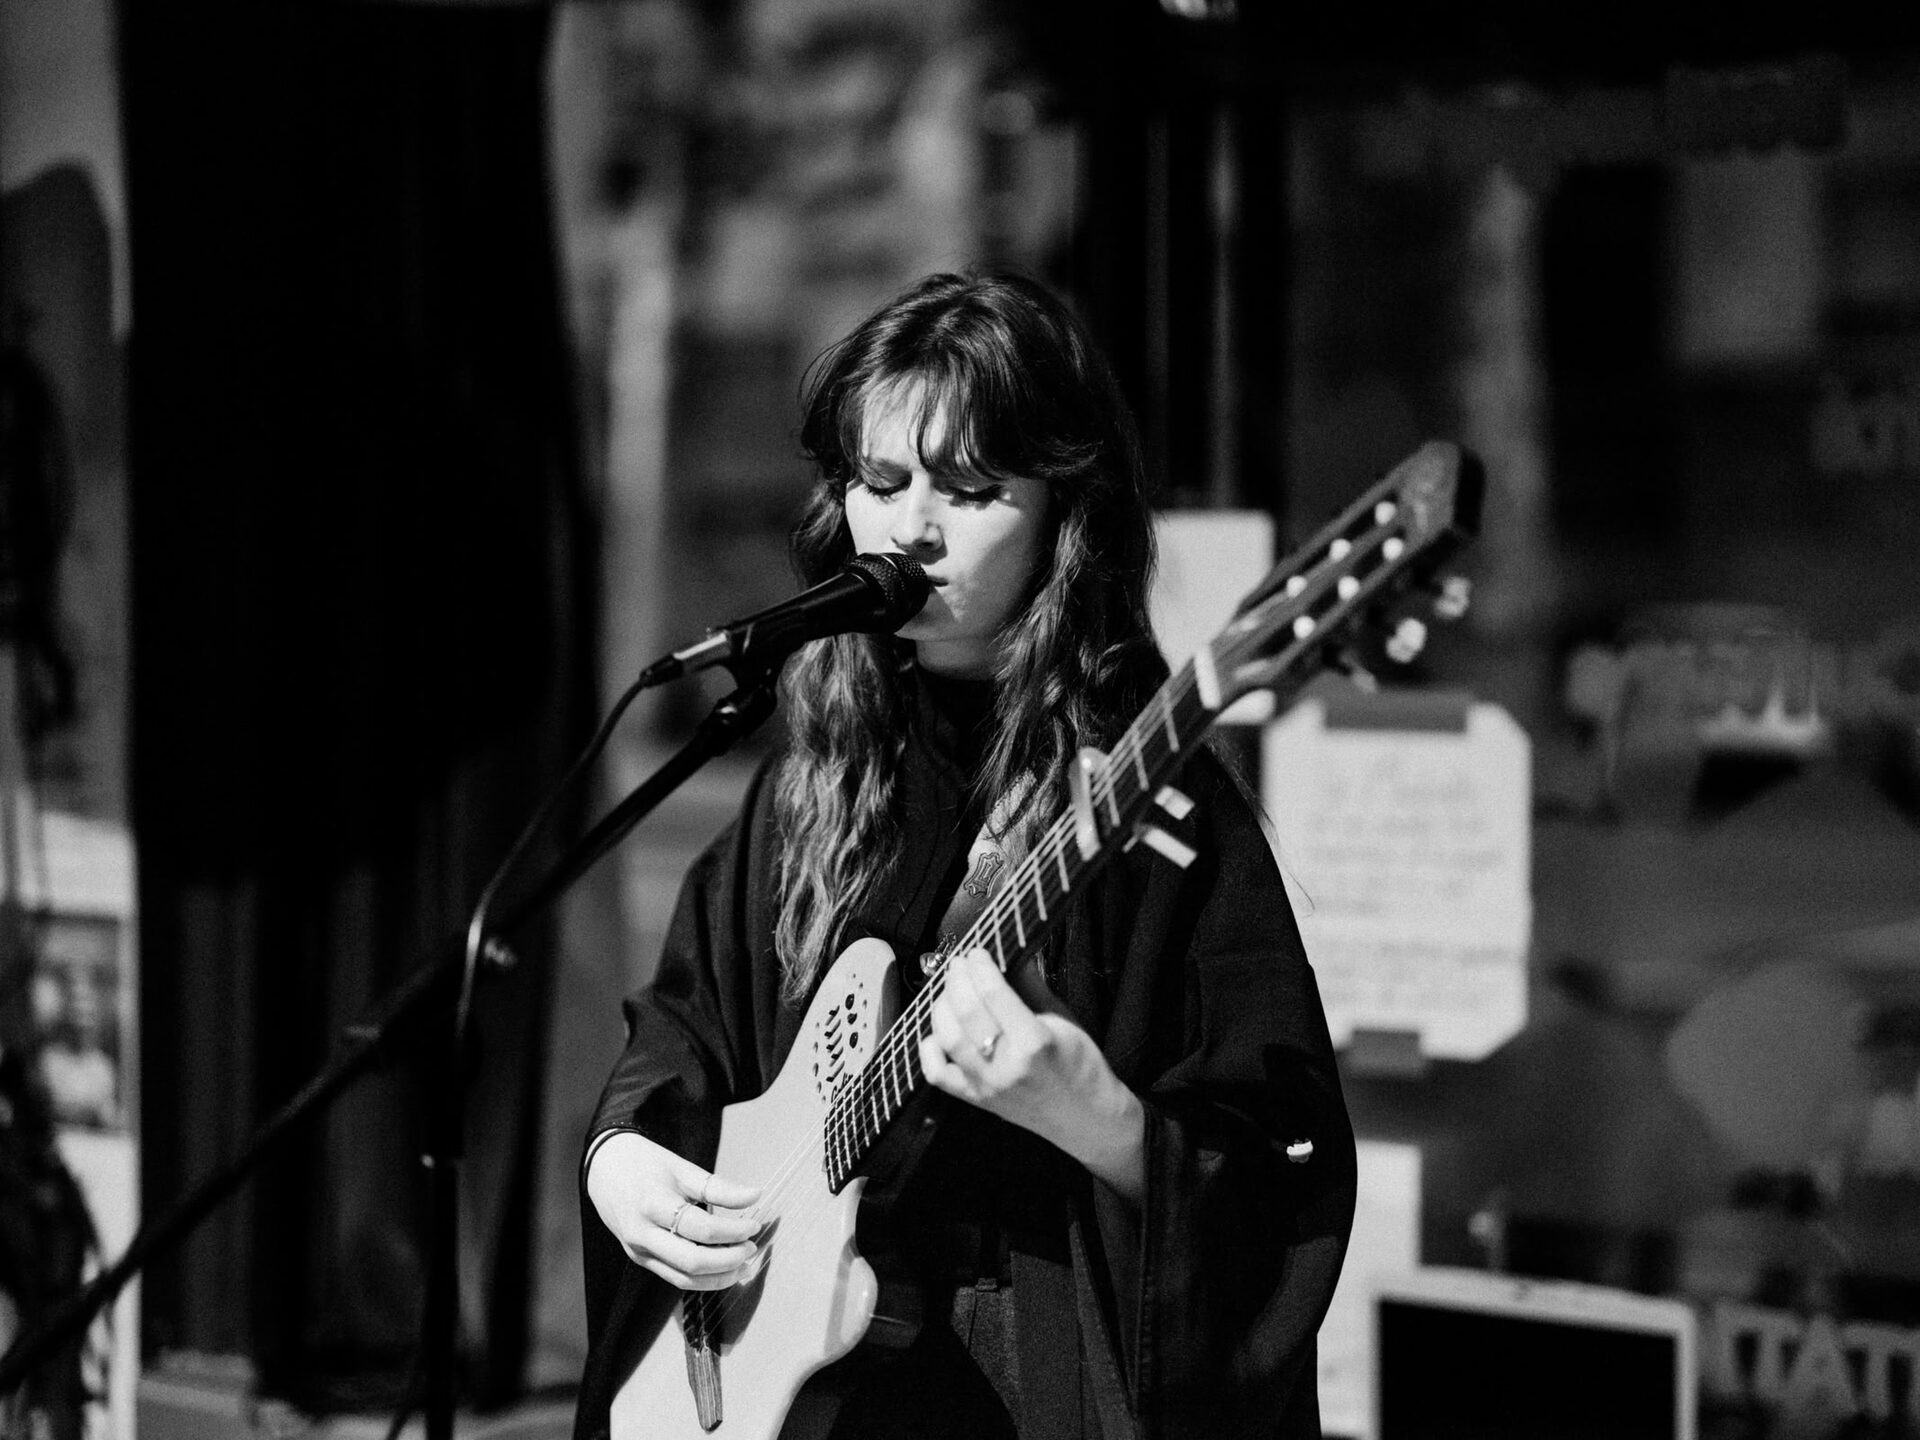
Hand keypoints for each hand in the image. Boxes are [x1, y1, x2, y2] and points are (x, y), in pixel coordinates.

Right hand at [586, 1131, 763, 1290]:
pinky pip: (674, 1277)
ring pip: (683, 1278)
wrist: (604, 1169)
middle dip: (728, 1260)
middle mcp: (642, 1234)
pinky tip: (721, 1268)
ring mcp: (638, 1251)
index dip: (733, 1231)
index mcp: (653, 1204)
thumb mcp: (682, 1168)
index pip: (701, 1228)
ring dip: (718, 1277)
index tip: (754, 1225)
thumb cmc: (645, 1164)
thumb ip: (718, 1187)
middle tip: (751, 1248)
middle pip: (692, 1261)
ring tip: (743, 1264)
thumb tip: (755, 1196)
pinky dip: (702, 1278)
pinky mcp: (640, 1259)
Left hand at [919, 949, 1144, 1202]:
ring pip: (948, 1037)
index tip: (977, 951)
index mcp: (1034, 1042)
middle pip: (966, 1011)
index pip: (992, 993)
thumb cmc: (1081, 1066)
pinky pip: (937, 1074)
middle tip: (960, 962)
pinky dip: (930, 1048)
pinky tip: (938, 1031)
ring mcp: (986, 1086)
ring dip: (942, 1005)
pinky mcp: (976, 1100)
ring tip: (950, 990)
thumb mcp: (1064, 1019)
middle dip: (957, 978)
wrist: (1085, 1119)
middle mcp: (1005, 1065)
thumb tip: (1010, 952)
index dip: (979, 965)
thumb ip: (1032, 985)